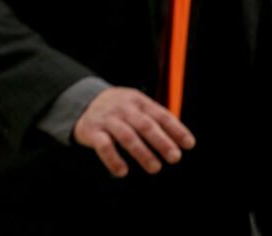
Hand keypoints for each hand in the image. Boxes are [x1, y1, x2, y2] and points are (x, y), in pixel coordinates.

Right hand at [72, 87, 194, 177]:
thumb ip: (154, 118)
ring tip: (155, 167)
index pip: (160, 114)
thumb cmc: (119, 110)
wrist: (83, 102)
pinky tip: (123, 171)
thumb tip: (181, 140)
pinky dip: (113, 159)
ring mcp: (107, 119)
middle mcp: (123, 108)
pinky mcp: (92, 131)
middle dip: (161, 141)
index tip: (189, 144)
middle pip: (145, 124)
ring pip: (126, 135)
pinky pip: (103, 145)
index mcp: (138, 101)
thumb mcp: (136, 105)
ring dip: (142, 153)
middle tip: (174, 157)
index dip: (176, 129)